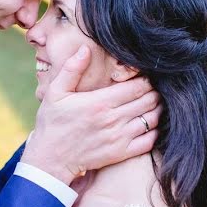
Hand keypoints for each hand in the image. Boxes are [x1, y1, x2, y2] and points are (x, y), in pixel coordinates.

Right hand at [22, 45, 160, 184]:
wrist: (50, 158)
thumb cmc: (52, 122)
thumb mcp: (55, 92)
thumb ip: (71, 69)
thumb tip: (85, 49)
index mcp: (100, 102)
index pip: (137, 86)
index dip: (146, 79)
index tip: (144, 76)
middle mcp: (113, 120)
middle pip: (149, 101)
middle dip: (154, 92)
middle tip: (151, 88)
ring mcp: (119, 138)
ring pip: (152, 119)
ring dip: (156, 109)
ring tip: (152, 103)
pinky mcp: (121, 153)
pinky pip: (149, 141)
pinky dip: (155, 131)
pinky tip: (149, 124)